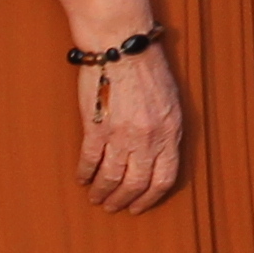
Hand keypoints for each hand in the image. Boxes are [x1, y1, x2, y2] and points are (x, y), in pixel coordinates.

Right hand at [77, 41, 185, 213]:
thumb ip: (167, 131)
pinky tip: (82, 179)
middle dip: (123, 200)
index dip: (150, 197)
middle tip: (114, 207)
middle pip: (135, 184)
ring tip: (96, 198)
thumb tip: (160, 156)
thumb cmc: (148, 68)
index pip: (163, 179)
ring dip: (102, 192)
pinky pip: (90, 159)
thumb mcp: (171, 102)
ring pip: (111, 177)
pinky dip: (85, 173)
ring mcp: (120, 135)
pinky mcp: (96, 127)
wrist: (121, 45)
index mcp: (169, 134)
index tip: (139, 206)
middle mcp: (147, 139)